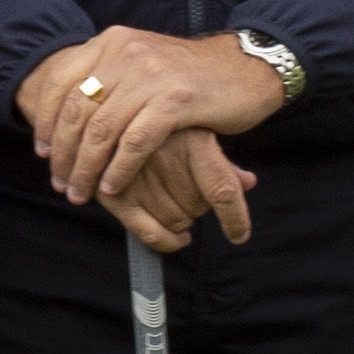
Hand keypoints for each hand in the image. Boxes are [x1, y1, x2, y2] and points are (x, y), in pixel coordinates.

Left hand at [26, 27, 279, 211]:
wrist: (246, 68)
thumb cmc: (191, 75)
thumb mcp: (142, 62)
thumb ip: (108, 77)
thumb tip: (67, 114)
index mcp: (112, 42)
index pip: (60, 82)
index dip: (45, 121)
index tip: (43, 152)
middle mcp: (126, 54)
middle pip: (77, 110)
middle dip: (64, 153)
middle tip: (60, 183)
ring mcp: (151, 75)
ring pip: (102, 130)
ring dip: (87, 168)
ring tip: (82, 192)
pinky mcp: (176, 100)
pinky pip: (135, 142)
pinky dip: (119, 169)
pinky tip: (113, 187)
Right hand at [101, 127, 260, 256]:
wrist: (105, 112)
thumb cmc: (159, 125)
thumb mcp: (196, 132)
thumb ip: (221, 161)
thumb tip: (249, 183)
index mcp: (192, 137)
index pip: (223, 189)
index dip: (235, 218)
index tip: (239, 235)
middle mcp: (165, 155)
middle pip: (198, 207)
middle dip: (199, 206)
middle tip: (190, 193)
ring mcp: (138, 175)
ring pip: (177, 221)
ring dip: (182, 219)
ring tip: (175, 201)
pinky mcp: (114, 193)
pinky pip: (149, 233)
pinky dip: (166, 241)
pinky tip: (176, 238)